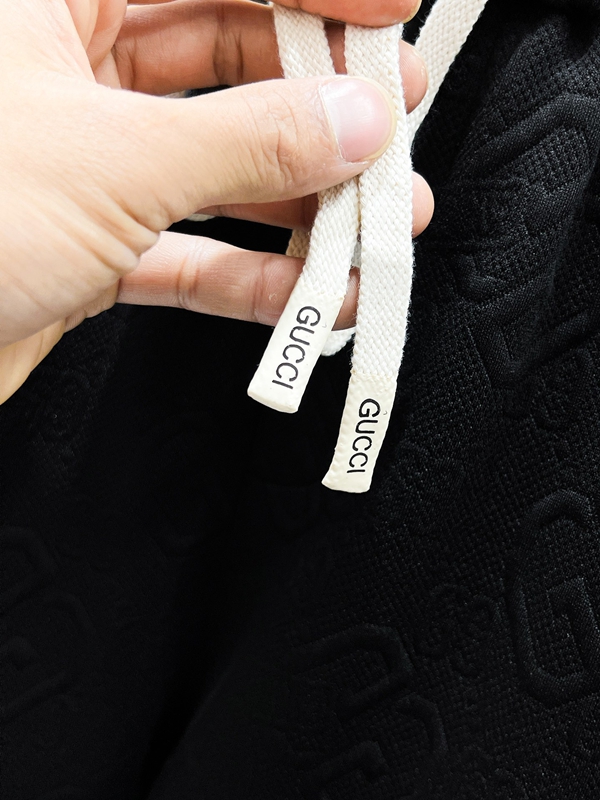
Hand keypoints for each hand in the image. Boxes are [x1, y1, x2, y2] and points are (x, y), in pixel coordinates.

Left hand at [0, 0, 432, 403]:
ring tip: (380, 221)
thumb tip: (350, 120)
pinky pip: (192, 246)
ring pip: (219, 161)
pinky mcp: (94, 240)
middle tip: (392, 127)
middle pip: (227, 59)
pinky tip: (311, 289)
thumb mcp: (110, 162)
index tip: (392, 8)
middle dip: (322, 101)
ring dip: (304, 199)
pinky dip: (255, 273)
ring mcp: (86, 158)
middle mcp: (66, 65)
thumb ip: (244, 140)